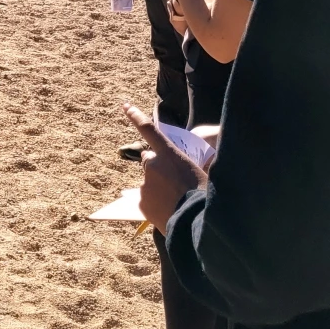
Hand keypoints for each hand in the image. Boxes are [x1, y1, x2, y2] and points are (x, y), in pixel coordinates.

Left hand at [123, 102, 206, 226]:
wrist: (196, 222)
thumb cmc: (204, 195)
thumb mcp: (201, 173)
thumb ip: (184, 166)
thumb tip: (179, 170)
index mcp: (169, 154)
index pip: (149, 130)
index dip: (136, 116)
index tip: (125, 106)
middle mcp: (152, 165)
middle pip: (149, 161)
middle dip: (157, 167)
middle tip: (174, 182)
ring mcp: (144, 184)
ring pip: (149, 183)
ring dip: (159, 188)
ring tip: (176, 201)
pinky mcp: (140, 202)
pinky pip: (147, 200)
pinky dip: (155, 203)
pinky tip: (170, 211)